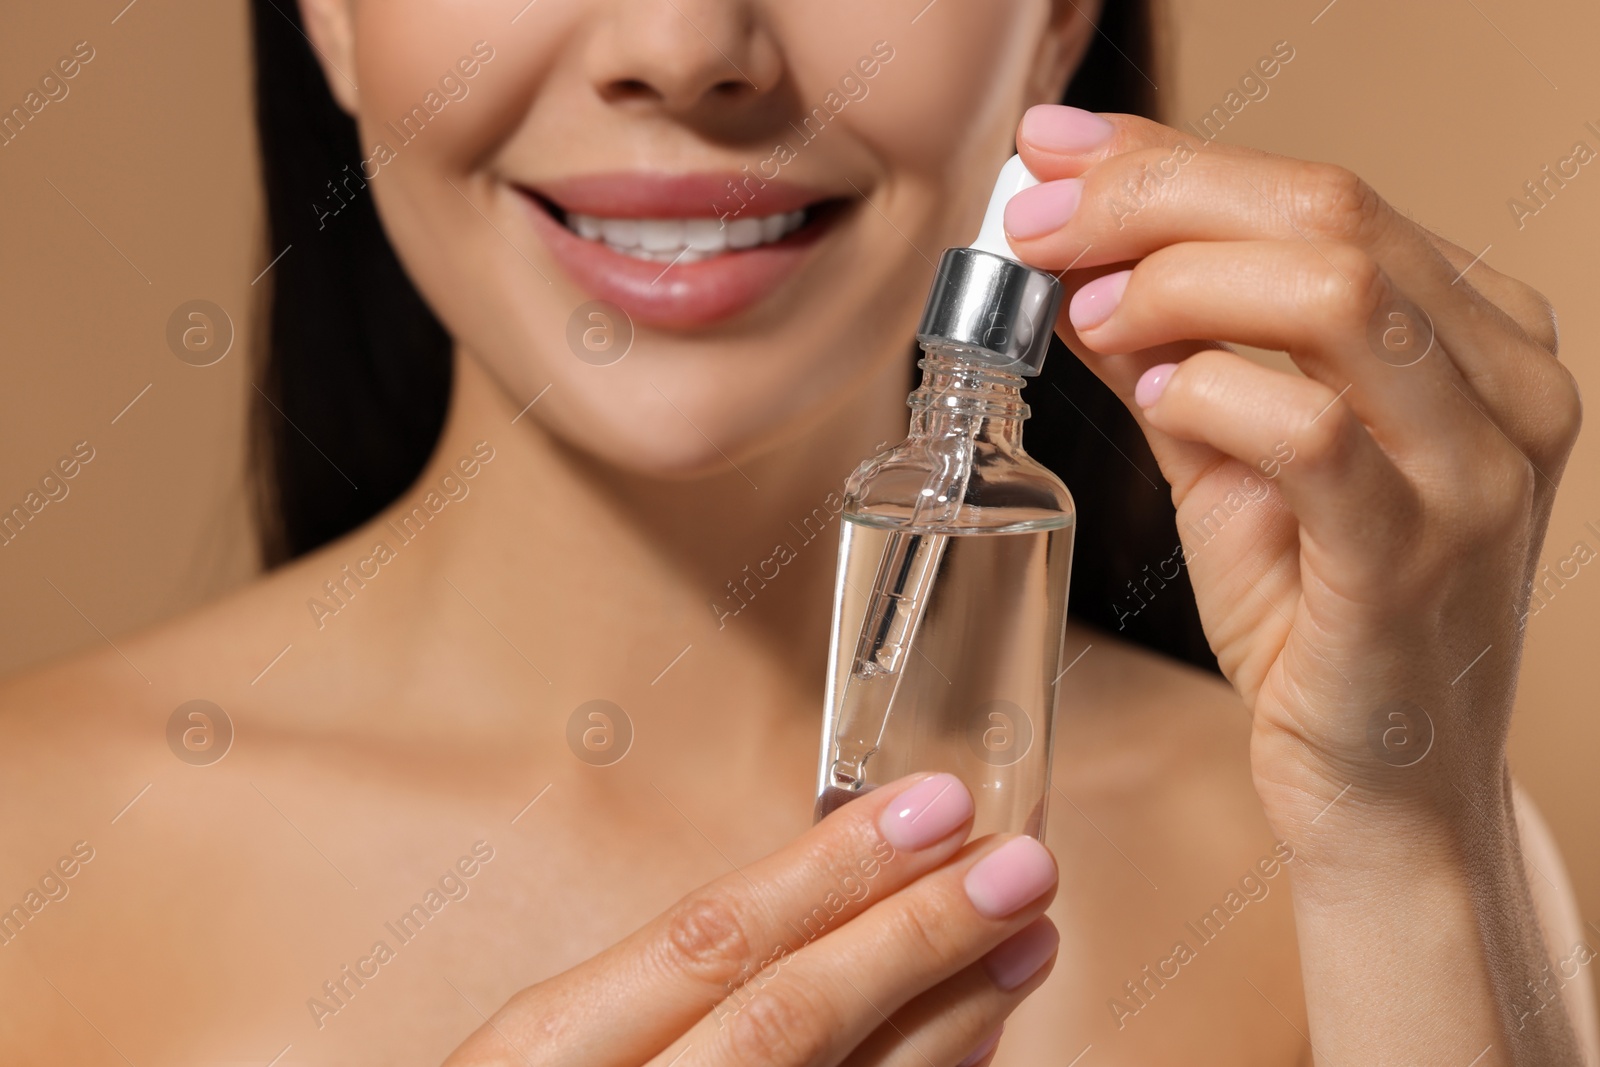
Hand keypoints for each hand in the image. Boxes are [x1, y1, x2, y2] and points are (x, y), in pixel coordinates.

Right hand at [442, 773, 1058, 1065]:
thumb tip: (821, 904)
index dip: (836, 871)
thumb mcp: (548, 1055)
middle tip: (1022, 865)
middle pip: (790, 1020)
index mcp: (547, 1059)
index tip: (936, 807)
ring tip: (1025, 940)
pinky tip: (979, 1046)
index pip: (713, 944)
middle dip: (918, 936)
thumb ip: (657, 996)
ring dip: (948, 1018)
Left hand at [1007, 105, 1580, 858]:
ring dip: (1176, 283)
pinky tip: (1152, 391)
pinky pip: (1310, 432)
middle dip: (1154, 196)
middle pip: (1330, 215)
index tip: (1052, 159)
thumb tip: (1072, 255)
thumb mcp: (1235, 459)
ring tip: (1087, 314)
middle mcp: (1505, 386)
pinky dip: (1211, 390)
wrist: (1379, 787)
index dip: (1171, 159)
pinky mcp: (1414, 562)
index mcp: (1478, 337)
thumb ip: (1172, 352)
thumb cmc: (1316, 618)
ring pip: (1336, 295)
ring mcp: (1476, 474)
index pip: (1326, 195)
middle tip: (1038, 222)